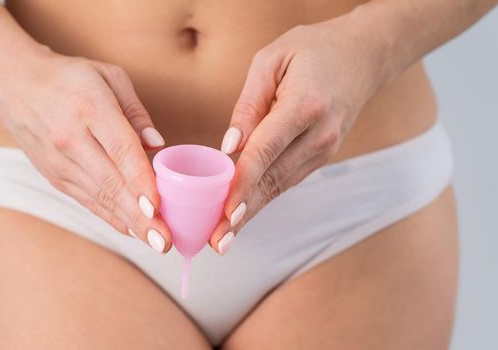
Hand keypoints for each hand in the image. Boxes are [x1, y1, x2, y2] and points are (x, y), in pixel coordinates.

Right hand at [0, 49, 171, 253]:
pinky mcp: (54, 175)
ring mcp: (59, 161)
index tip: (158, 206)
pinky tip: (131, 231)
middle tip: (164, 242)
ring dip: (129, 223)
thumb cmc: (70, 78)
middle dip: (140, 216)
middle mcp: (71, 138)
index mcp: (90, 107)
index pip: (120, 149)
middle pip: (111, 182)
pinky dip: (110, 217)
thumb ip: (136, 112)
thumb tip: (157, 146)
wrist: (15, 84)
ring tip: (155, 243)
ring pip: (99, 197)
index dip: (140, 180)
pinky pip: (87, 200)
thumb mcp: (109, 77)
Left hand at [208, 18, 385, 254]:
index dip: (243, 184)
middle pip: (274, 180)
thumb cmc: (312, 50)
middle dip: (243, 213)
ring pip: (281, 186)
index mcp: (306, 105)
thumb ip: (248, 105)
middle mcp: (321, 134)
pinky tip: (242, 214)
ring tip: (223, 238)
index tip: (224, 212)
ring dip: (251, 213)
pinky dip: (264, 197)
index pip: (267, 152)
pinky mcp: (323, 155)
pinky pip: (288, 179)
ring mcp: (326, 149)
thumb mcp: (271, 60)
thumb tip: (228, 148)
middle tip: (216, 242)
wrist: (363, 54)